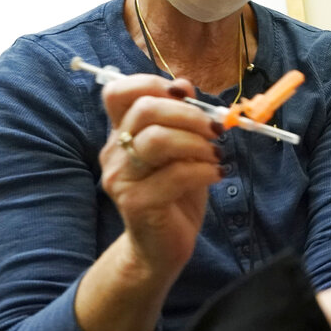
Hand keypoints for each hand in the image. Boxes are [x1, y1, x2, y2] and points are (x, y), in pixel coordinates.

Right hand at [100, 74, 221, 275]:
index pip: (117, 91)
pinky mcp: (137, 203)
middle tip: (215, 129)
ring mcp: (121, 179)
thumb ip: (179, 118)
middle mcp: (113, 152)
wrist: (161, 247)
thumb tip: (185, 85)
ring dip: (197, 142)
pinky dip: (205, 170)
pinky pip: (175, 174)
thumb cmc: (174, 193)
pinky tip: (217, 174)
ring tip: (216, 154)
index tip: (185, 95)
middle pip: (145, 110)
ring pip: (158, 139)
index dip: (153, 84)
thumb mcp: (181, 149)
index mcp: (120, 133)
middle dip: (189, 113)